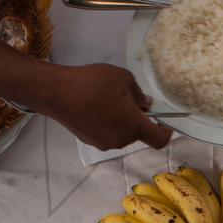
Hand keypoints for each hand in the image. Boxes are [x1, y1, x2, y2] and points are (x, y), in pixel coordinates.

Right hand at [46, 63, 172, 150]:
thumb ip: (140, 94)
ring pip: (122, 134)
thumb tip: (146, 105)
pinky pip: (107, 133)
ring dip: (122, 121)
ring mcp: (105, 143)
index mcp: (135, 126)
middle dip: (138, 119)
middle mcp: (122, 140)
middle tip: (128, 99)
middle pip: (138, 134)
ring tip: (108, 100)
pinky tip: (95, 107)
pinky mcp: (90, 141)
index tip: (165, 123)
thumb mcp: (124, 79)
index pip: (159, 140)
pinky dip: (108, 124)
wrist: (56, 92)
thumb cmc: (93, 83)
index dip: (166, 133)